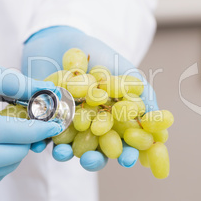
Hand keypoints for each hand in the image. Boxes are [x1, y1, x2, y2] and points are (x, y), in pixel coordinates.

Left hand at [22, 26, 157, 170]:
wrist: (61, 39)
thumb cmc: (98, 54)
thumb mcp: (125, 71)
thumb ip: (143, 94)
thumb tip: (163, 123)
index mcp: (112, 120)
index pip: (122, 143)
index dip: (126, 153)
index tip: (127, 159)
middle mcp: (90, 126)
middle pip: (95, 151)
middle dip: (93, 159)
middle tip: (90, 160)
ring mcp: (66, 124)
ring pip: (67, 147)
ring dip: (64, 154)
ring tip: (61, 153)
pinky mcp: (44, 118)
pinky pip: (40, 134)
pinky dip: (38, 141)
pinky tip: (37, 144)